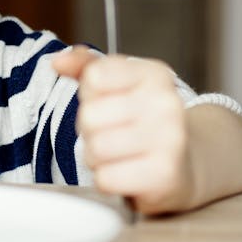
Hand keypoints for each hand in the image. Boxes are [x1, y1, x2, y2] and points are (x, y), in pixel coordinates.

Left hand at [52, 46, 193, 214]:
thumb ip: (86, 67)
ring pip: (95, 149)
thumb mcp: (118, 85)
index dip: (91, 95)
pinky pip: (105, 178)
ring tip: (119, 154)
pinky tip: (127, 173)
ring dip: (97, 157)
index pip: (94, 77)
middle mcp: (166, 103)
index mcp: (154, 74)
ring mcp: (170, 139)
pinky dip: (109, 180)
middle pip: (89, 116)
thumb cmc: (141, 121)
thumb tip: (57, 61)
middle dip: (91, 131)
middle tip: (114, 134)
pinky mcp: (164, 175)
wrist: (184, 166)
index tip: (111, 103)